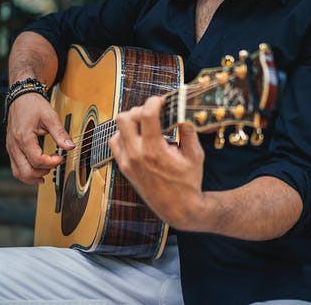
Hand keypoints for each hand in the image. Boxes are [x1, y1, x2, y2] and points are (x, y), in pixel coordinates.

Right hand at [6, 93, 74, 183]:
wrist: (21, 97)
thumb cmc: (33, 105)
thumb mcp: (50, 117)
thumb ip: (60, 133)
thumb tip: (70, 146)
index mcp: (24, 138)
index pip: (37, 160)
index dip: (52, 162)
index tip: (61, 157)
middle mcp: (14, 146)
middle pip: (26, 171)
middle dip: (43, 172)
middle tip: (54, 165)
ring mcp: (11, 148)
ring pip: (18, 172)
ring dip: (33, 176)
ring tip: (47, 173)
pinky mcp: (12, 149)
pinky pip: (16, 167)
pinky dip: (26, 173)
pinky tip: (37, 172)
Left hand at [108, 96, 204, 229]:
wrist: (178, 208)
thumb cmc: (188, 182)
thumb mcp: (195, 155)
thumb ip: (188, 131)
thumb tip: (182, 111)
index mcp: (155, 150)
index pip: (146, 115)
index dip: (154, 102)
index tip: (161, 101)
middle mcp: (137, 155)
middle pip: (124, 118)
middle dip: (139, 109)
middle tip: (152, 113)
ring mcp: (128, 162)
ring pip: (117, 129)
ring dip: (130, 122)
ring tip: (145, 126)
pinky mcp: (124, 168)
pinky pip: (115, 143)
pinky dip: (124, 135)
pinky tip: (138, 138)